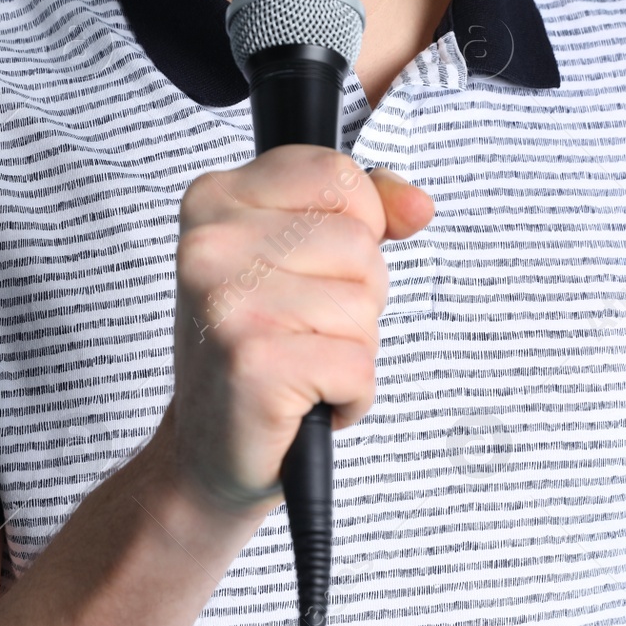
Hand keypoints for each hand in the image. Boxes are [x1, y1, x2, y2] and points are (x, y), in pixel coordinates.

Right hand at [161, 149, 433, 512]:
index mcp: (215, 200)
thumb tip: (417, 206)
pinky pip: (360, 364)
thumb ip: (360, 213)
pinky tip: (305, 402)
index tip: (318, 269)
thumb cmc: (254, 351)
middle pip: (359, 244)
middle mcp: (210, 244)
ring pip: (364, 305)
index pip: (336, 174)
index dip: (358, 226)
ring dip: (351, 350)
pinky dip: (351, 395)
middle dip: (356, 298)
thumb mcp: (299, 260)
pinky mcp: (254, 362)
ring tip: (301, 366)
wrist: (209, 452)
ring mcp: (227, 303)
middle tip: (301, 332)